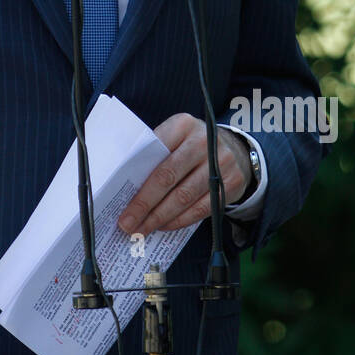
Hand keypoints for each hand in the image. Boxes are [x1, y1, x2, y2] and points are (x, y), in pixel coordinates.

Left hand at [116, 114, 251, 234]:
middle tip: (128, 223)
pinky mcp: (232, 184)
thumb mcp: (175, 137)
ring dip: (160, 217)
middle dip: (144, 204)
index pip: (154, 153)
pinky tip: (165, 226)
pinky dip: (180, 220)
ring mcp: (221, 163)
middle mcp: (204, 142)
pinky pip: (201, 209)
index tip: (119, 200)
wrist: (234, 149)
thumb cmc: (191, 145)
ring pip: (184, 197)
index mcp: (183, 125)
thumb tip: (127, 189)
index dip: (136, 179)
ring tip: (143, 228)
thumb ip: (155, 154)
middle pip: (168, 177)